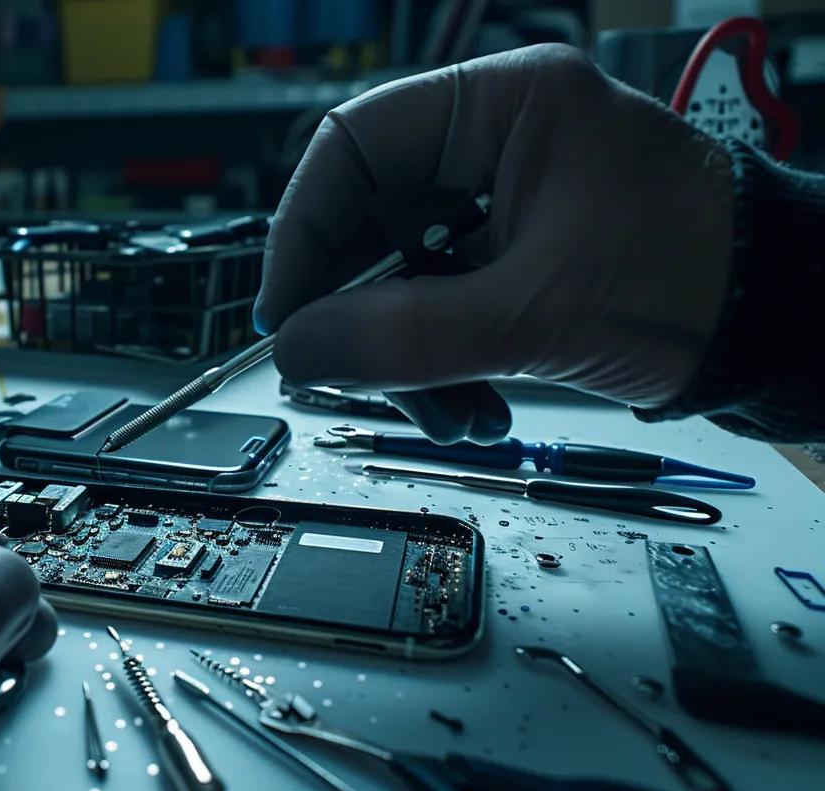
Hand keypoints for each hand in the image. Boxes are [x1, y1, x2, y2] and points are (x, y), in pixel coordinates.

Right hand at [256, 44, 733, 442]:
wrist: (784, 327)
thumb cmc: (699, 282)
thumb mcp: (533, 315)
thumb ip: (401, 338)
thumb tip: (298, 352)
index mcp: (502, 103)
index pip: (350, 146)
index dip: (302, 235)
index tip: (286, 316)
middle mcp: (495, 137)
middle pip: (369, 220)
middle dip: (361, 316)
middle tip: (349, 380)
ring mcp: (505, 194)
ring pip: (399, 273)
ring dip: (403, 356)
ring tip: (444, 418)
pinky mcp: (517, 247)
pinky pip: (440, 300)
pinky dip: (440, 361)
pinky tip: (472, 408)